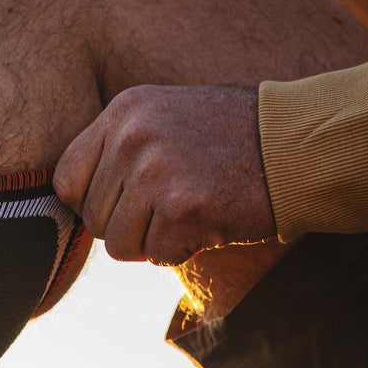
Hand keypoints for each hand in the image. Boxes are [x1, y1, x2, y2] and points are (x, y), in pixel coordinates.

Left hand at [53, 85, 274, 265]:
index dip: (93, 203)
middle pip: (94, 220)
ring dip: (155, 242)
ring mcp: (157, 170)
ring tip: (192, 210)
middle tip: (172, 205)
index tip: (127, 201)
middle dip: (130, 227)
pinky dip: (184, 249)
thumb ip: (118, 152)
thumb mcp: (165, 121)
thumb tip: (72, 201)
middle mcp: (133, 135)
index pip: (66, 180)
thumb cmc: (230, 141)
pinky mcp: (183, 206)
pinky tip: (211, 219)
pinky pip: (158, 255)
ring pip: (120, 245)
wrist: (300, 144)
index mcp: (124, 111)